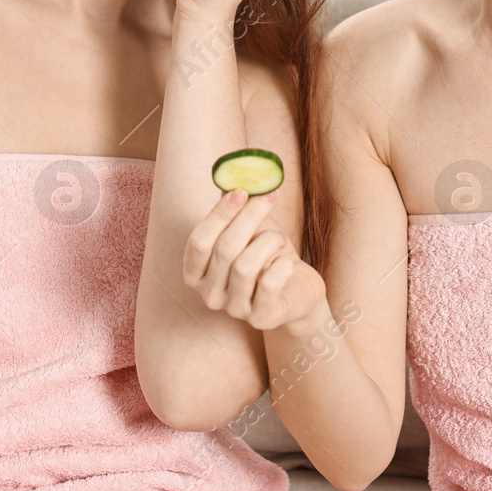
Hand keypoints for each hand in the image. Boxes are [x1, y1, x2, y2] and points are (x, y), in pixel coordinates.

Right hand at [183, 189, 326, 334]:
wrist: (296, 288)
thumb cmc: (265, 254)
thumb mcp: (247, 229)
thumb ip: (234, 206)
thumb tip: (232, 172)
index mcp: (196, 273)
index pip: (198, 241)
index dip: (219, 215)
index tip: (241, 191)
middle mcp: (209, 295)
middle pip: (224, 250)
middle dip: (250, 218)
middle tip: (269, 196)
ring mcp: (234, 310)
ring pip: (246, 266)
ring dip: (269, 243)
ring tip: (278, 240)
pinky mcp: (261, 318)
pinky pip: (269, 284)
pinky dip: (282, 265)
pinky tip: (286, 263)